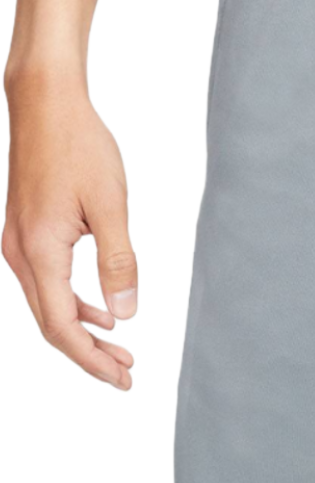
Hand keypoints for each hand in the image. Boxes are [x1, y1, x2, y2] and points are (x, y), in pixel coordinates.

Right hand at [3, 70, 136, 387]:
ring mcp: (19, 243)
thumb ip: (119, 261)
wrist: (46, 105)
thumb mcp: (112, 205)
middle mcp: (20, 253)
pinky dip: (75, 304)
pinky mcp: (27, 232)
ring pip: (48, 305)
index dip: (91, 359)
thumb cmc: (80, 147)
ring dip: (83, 331)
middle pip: (51, 323)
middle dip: (88, 354)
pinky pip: (48, 283)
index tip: (123, 377)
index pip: (62, 325)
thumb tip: (124, 314)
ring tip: (120, 351)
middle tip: (127, 375)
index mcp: (39, 251)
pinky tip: (102, 312)